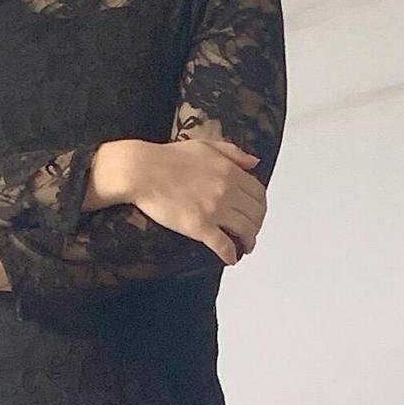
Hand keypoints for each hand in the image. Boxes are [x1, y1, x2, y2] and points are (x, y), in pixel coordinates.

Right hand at [122, 134, 265, 263]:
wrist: (142, 171)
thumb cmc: (168, 157)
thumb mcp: (206, 145)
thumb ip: (233, 153)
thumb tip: (254, 162)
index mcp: (230, 171)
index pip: (259, 193)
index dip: (261, 207)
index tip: (256, 213)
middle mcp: (227, 190)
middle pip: (256, 214)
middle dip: (257, 225)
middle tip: (251, 232)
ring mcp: (215, 210)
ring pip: (245, 231)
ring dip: (249, 242)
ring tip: (245, 246)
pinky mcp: (199, 227)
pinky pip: (223, 245)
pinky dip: (230, 255)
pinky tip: (230, 259)